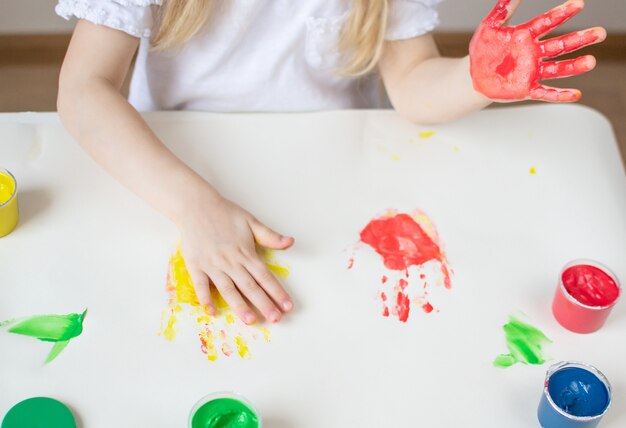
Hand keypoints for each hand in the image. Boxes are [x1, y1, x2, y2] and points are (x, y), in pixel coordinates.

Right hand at [178, 195, 293, 323]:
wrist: (196, 206)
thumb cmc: (225, 214)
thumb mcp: (251, 221)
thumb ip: (270, 236)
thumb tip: (291, 242)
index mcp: (246, 252)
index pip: (265, 276)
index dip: (278, 292)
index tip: (287, 306)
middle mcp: (230, 261)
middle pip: (250, 286)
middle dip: (264, 304)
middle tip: (275, 319)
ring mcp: (212, 265)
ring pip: (228, 289)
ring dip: (239, 306)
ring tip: (250, 320)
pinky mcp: (196, 265)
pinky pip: (201, 285)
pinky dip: (205, 299)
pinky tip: (212, 312)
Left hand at [469, 0, 605, 101]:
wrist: (474, 75)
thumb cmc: (483, 50)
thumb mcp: (490, 26)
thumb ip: (504, 9)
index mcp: (526, 35)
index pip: (548, 22)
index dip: (562, 13)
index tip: (579, 4)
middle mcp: (534, 53)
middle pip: (561, 45)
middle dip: (580, 39)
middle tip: (600, 33)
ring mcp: (532, 71)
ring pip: (558, 68)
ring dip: (574, 66)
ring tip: (591, 61)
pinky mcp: (527, 88)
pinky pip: (546, 93)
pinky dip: (560, 94)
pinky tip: (576, 93)